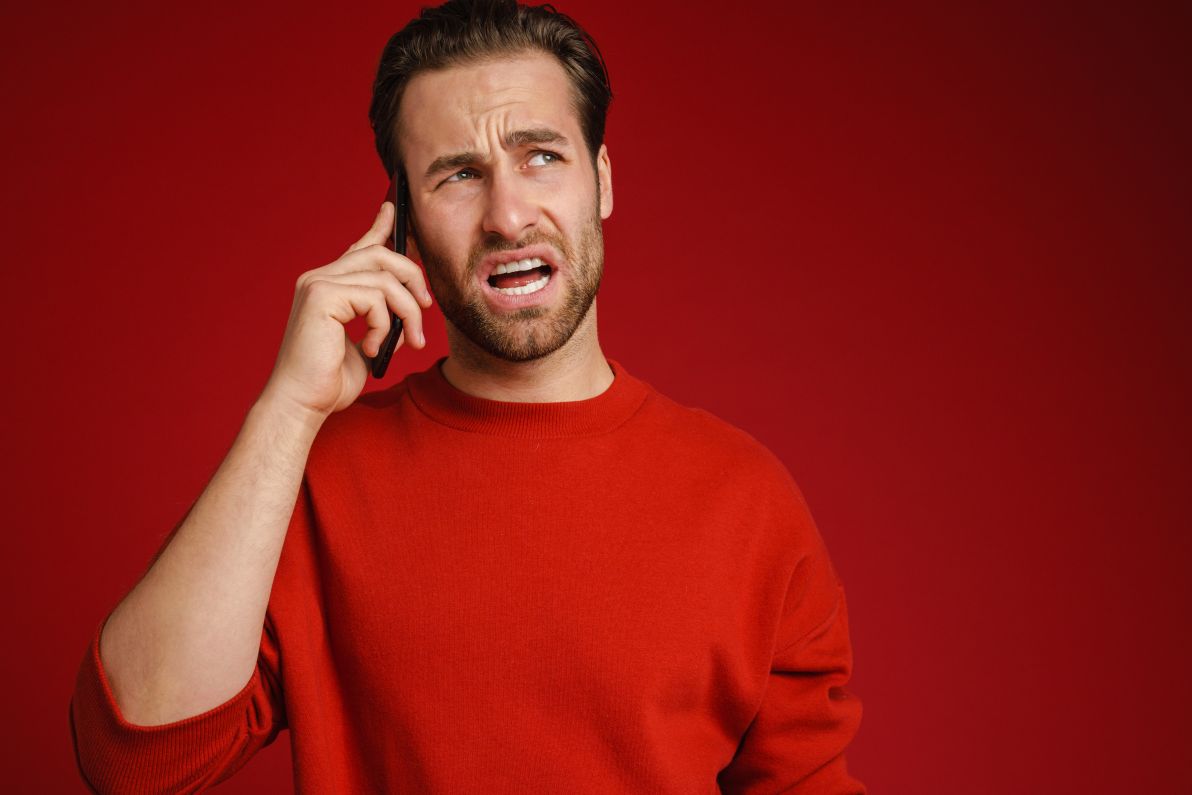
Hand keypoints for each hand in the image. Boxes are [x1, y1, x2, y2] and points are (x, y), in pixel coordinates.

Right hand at [259, 202, 433, 420]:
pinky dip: (385, 326)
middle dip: (413, 279)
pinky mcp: (321, 296)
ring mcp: (318, 283)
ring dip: (407, 312)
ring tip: (408, 342)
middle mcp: (319, 277)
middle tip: (425, 310)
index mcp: (327, 286)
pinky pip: (376, 298)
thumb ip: (381, 318)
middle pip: (382, 255)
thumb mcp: (366, 343)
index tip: (393, 211)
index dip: (380, 227)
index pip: (359, 247)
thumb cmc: (329, 381)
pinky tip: (371, 348)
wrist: (302, 402)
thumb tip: (410, 305)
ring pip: (386, 278)